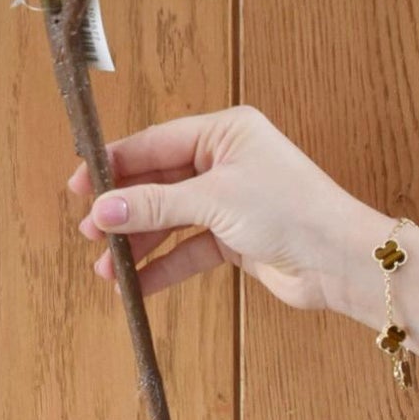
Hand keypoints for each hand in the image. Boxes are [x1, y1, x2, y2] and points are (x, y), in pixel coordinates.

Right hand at [69, 105, 418, 371]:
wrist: (340, 261)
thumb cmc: (290, 212)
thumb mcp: (214, 200)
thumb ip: (155, 204)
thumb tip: (101, 210)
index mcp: (225, 133)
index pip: (156, 143)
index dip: (115, 165)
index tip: (79, 186)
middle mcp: (226, 161)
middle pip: (159, 182)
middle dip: (124, 210)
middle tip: (88, 231)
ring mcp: (231, 201)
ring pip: (171, 219)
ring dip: (139, 244)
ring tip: (106, 269)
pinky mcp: (236, 237)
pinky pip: (188, 248)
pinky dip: (163, 266)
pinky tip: (136, 286)